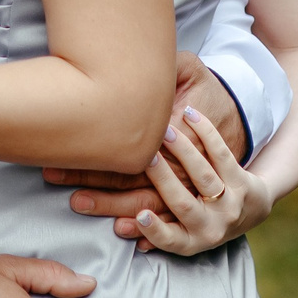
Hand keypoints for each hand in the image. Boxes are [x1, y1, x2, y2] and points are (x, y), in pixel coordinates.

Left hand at [43, 54, 247, 240]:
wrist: (242, 118)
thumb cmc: (205, 90)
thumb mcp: (188, 68)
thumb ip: (162, 68)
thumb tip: (127, 65)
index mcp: (177, 131)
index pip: (130, 146)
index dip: (95, 150)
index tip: (64, 146)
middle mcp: (184, 163)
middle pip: (132, 177)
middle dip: (92, 179)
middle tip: (55, 175)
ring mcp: (191, 186)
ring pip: (147, 201)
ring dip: (111, 205)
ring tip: (78, 203)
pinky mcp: (195, 198)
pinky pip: (171, 219)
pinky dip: (151, 230)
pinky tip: (125, 232)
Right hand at [131, 104, 271, 255]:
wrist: (251, 210)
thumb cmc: (203, 218)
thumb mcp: (183, 232)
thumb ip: (153, 230)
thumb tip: (118, 227)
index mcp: (192, 241)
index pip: (171, 240)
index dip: (155, 231)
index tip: (141, 215)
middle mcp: (212, 227)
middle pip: (184, 204)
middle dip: (164, 179)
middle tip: (146, 157)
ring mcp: (230, 205)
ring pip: (204, 176)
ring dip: (183, 152)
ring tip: (165, 132)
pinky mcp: (243, 182)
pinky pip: (222, 154)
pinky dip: (206, 133)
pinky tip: (189, 115)